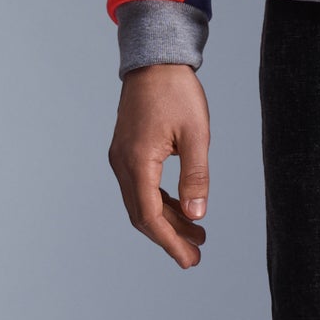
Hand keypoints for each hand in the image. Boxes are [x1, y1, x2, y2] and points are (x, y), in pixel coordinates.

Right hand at [109, 63, 210, 267]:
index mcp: (137, 162)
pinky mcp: (126, 151)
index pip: (150, 217)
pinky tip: (182, 208)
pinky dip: (160, 202)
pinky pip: (140, 186)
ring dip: (167, 220)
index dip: (170, 242)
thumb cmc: (177, 92)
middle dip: (169, 238)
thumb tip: (197, 215)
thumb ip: (196, 177)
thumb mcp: (196, 134)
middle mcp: (122, 163)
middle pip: (142, 215)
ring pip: (141, 202)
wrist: (154, 59)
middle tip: (197, 254)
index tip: (190, 260)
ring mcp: (121, 157)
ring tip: (198, 233)